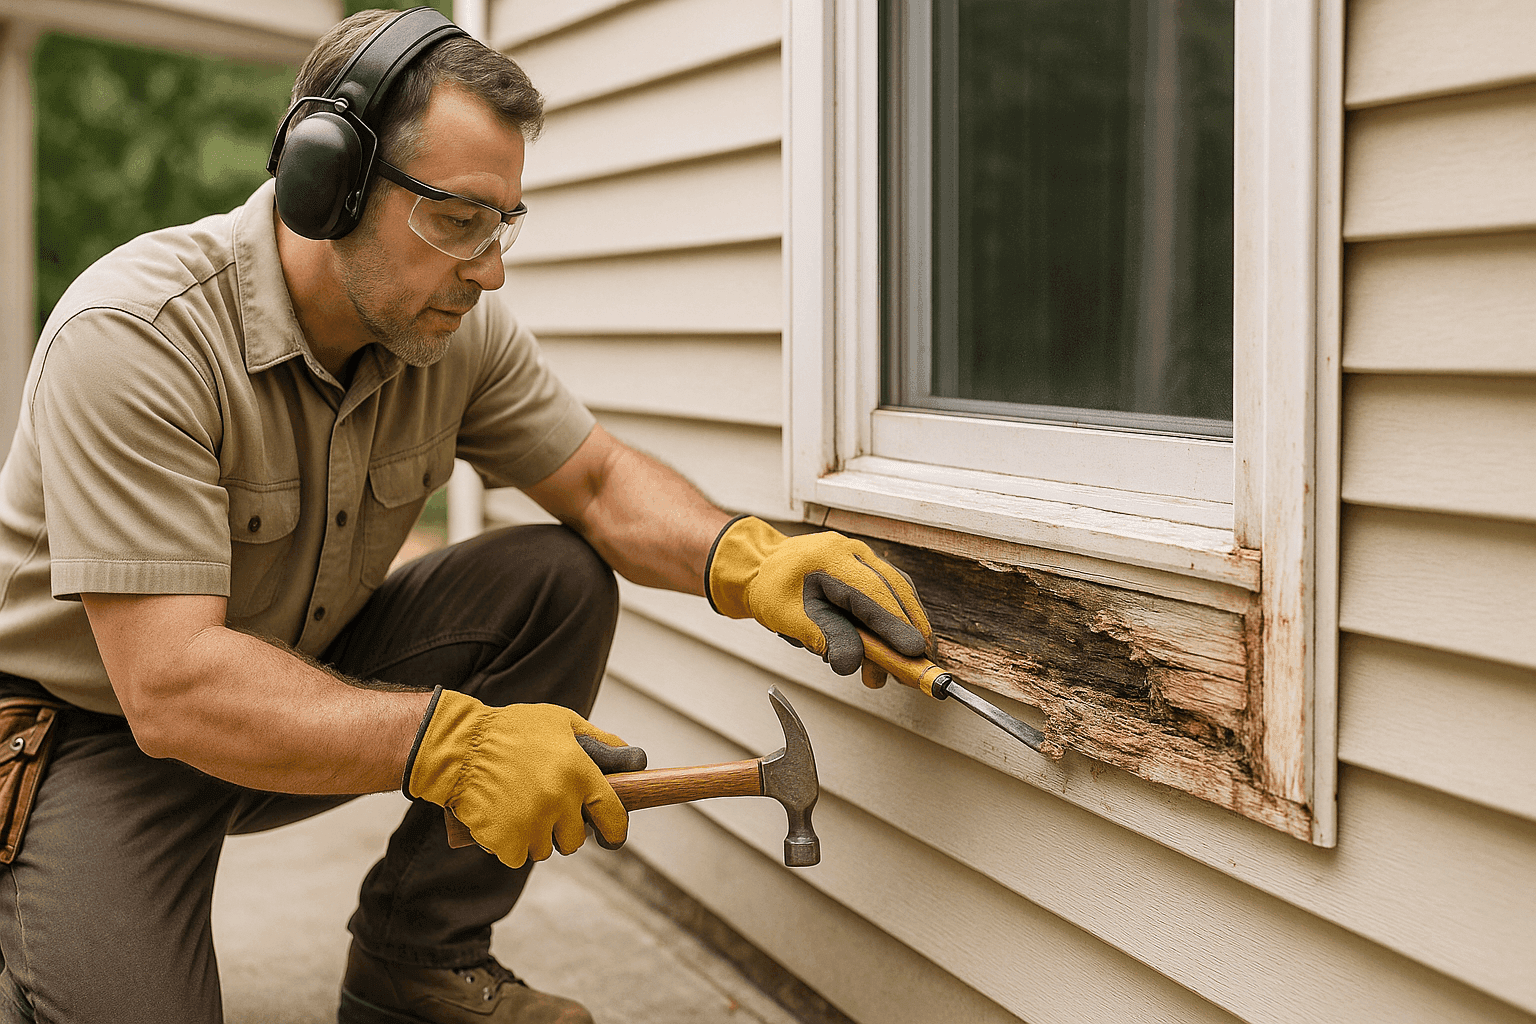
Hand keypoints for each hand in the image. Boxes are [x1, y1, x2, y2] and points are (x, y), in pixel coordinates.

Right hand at [404, 690, 632, 868]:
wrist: (458, 745)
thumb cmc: (510, 729)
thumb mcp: (561, 721)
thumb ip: (600, 741)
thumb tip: (632, 759)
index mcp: (579, 773)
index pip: (613, 816)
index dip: (614, 830)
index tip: (610, 836)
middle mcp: (560, 801)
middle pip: (575, 840)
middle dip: (563, 828)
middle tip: (544, 807)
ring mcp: (532, 823)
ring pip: (545, 849)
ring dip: (535, 836)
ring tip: (518, 808)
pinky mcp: (505, 841)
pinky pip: (518, 857)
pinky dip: (509, 845)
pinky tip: (501, 820)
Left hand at [705, 516, 931, 676]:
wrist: (761, 569)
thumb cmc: (772, 590)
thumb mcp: (790, 619)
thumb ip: (824, 638)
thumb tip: (853, 663)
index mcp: (831, 558)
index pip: (873, 593)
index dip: (896, 624)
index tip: (913, 652)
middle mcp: (852, 552)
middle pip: (895, 590)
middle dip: (909, 629)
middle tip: (917, 664)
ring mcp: (861, 556)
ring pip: (897, 591)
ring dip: (904, 627)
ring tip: (901, 663)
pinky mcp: (865, 567)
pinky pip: (888, 592)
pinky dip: (894, 618)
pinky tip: (894, 642)